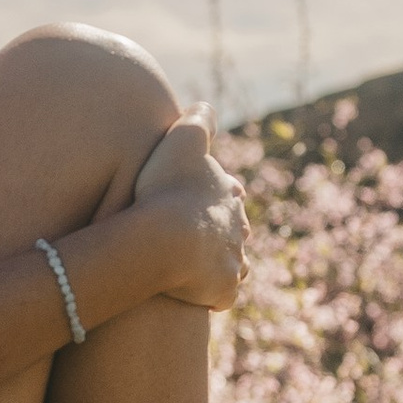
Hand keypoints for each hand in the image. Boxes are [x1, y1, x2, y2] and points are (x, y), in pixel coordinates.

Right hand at [130, 114, 249, 310]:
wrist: (163, 239)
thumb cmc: (168, 188)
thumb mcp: (182, 139)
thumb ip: (199, 118)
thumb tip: (206, 105)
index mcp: (230, 195)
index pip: (229, 194)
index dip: (215, 196)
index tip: (198, 200)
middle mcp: (239, 229)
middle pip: (233, 231)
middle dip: (220, 233)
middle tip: (196, 237)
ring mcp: (234, 263)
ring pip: (233, 265)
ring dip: (219, 266)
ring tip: (198, 269)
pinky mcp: (223, 292)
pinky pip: (221, 297)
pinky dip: (211, 295)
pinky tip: (198, 296)